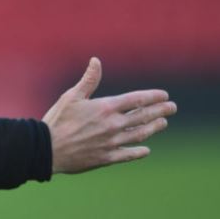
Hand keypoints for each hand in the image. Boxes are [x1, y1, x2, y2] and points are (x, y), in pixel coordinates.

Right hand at [42, 57, 176, 173]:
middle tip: (172, 108)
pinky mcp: (107, 157)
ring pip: (140, 134)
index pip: (137, 100)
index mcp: (106, 107)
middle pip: (143, 116)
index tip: (164, 95)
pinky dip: (139, 151)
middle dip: (160, 111)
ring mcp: (112, 142)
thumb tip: (96, 61)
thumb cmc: (58, 120)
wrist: (47, 148)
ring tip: (163, 123)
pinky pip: (129, 154)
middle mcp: (113, 125)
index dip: (153, 97)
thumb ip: (89, 80)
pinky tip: (146, 149)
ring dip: (154, 128)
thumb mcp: (71, 96)